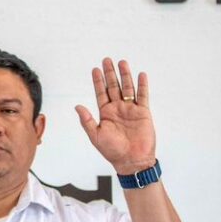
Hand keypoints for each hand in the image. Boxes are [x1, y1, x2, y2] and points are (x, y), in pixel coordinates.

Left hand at [74, 58, 155, 173]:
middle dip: (110, 73)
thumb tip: (77, 106)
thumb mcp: (95, 135)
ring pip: (127, 88)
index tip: (95, 69)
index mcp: (105, 113)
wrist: (131, 160)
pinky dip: (142, 86)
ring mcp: (131, 110)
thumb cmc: (112, 151)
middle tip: (107, 60)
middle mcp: (118, 109)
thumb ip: (86, 120)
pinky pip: (143, 96)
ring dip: (125, 75)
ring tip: (122, 63)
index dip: (98, 81)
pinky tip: (141, 75)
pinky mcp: (143, 113)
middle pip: (114, 87)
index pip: (101, 93)